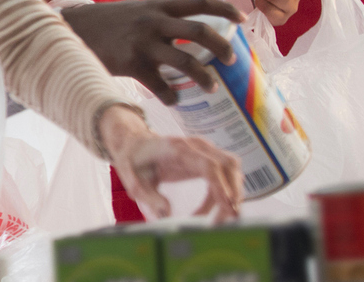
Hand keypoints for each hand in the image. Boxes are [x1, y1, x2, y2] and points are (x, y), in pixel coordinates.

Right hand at [63, 0, 237, 102]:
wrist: (70, 29)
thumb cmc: (105, 22)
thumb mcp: (135, 11)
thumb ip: (159, 17)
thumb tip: (186, 31)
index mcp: (158, 6)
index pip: (200, 1)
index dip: (225, 9)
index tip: (242, 19)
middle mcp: (154, 21)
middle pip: (200, 31)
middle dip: (222, 46)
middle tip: (232, 59)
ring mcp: (143, 43)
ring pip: (186, 60)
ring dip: (204, 76)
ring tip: (212, 87)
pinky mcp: (132, 63)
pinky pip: (160, 85)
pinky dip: (171, 96)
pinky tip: (174, 100)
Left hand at [98, 105, 242, 221]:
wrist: (136, 143)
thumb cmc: (133, 158)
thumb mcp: (129, 176)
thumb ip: (144, 194)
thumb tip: (166, 213)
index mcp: (178, 148)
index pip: (209, 165)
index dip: (221, 186)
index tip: (227, 206)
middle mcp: (196, 146)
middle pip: (228, 166)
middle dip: (234, 193)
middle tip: (229, 219)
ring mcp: (204, 151)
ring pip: (231, 171)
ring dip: (232, 196)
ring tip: (218, 221)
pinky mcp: (207, 160)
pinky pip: (224, 177)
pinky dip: (222, 195)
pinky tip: (207, 212)